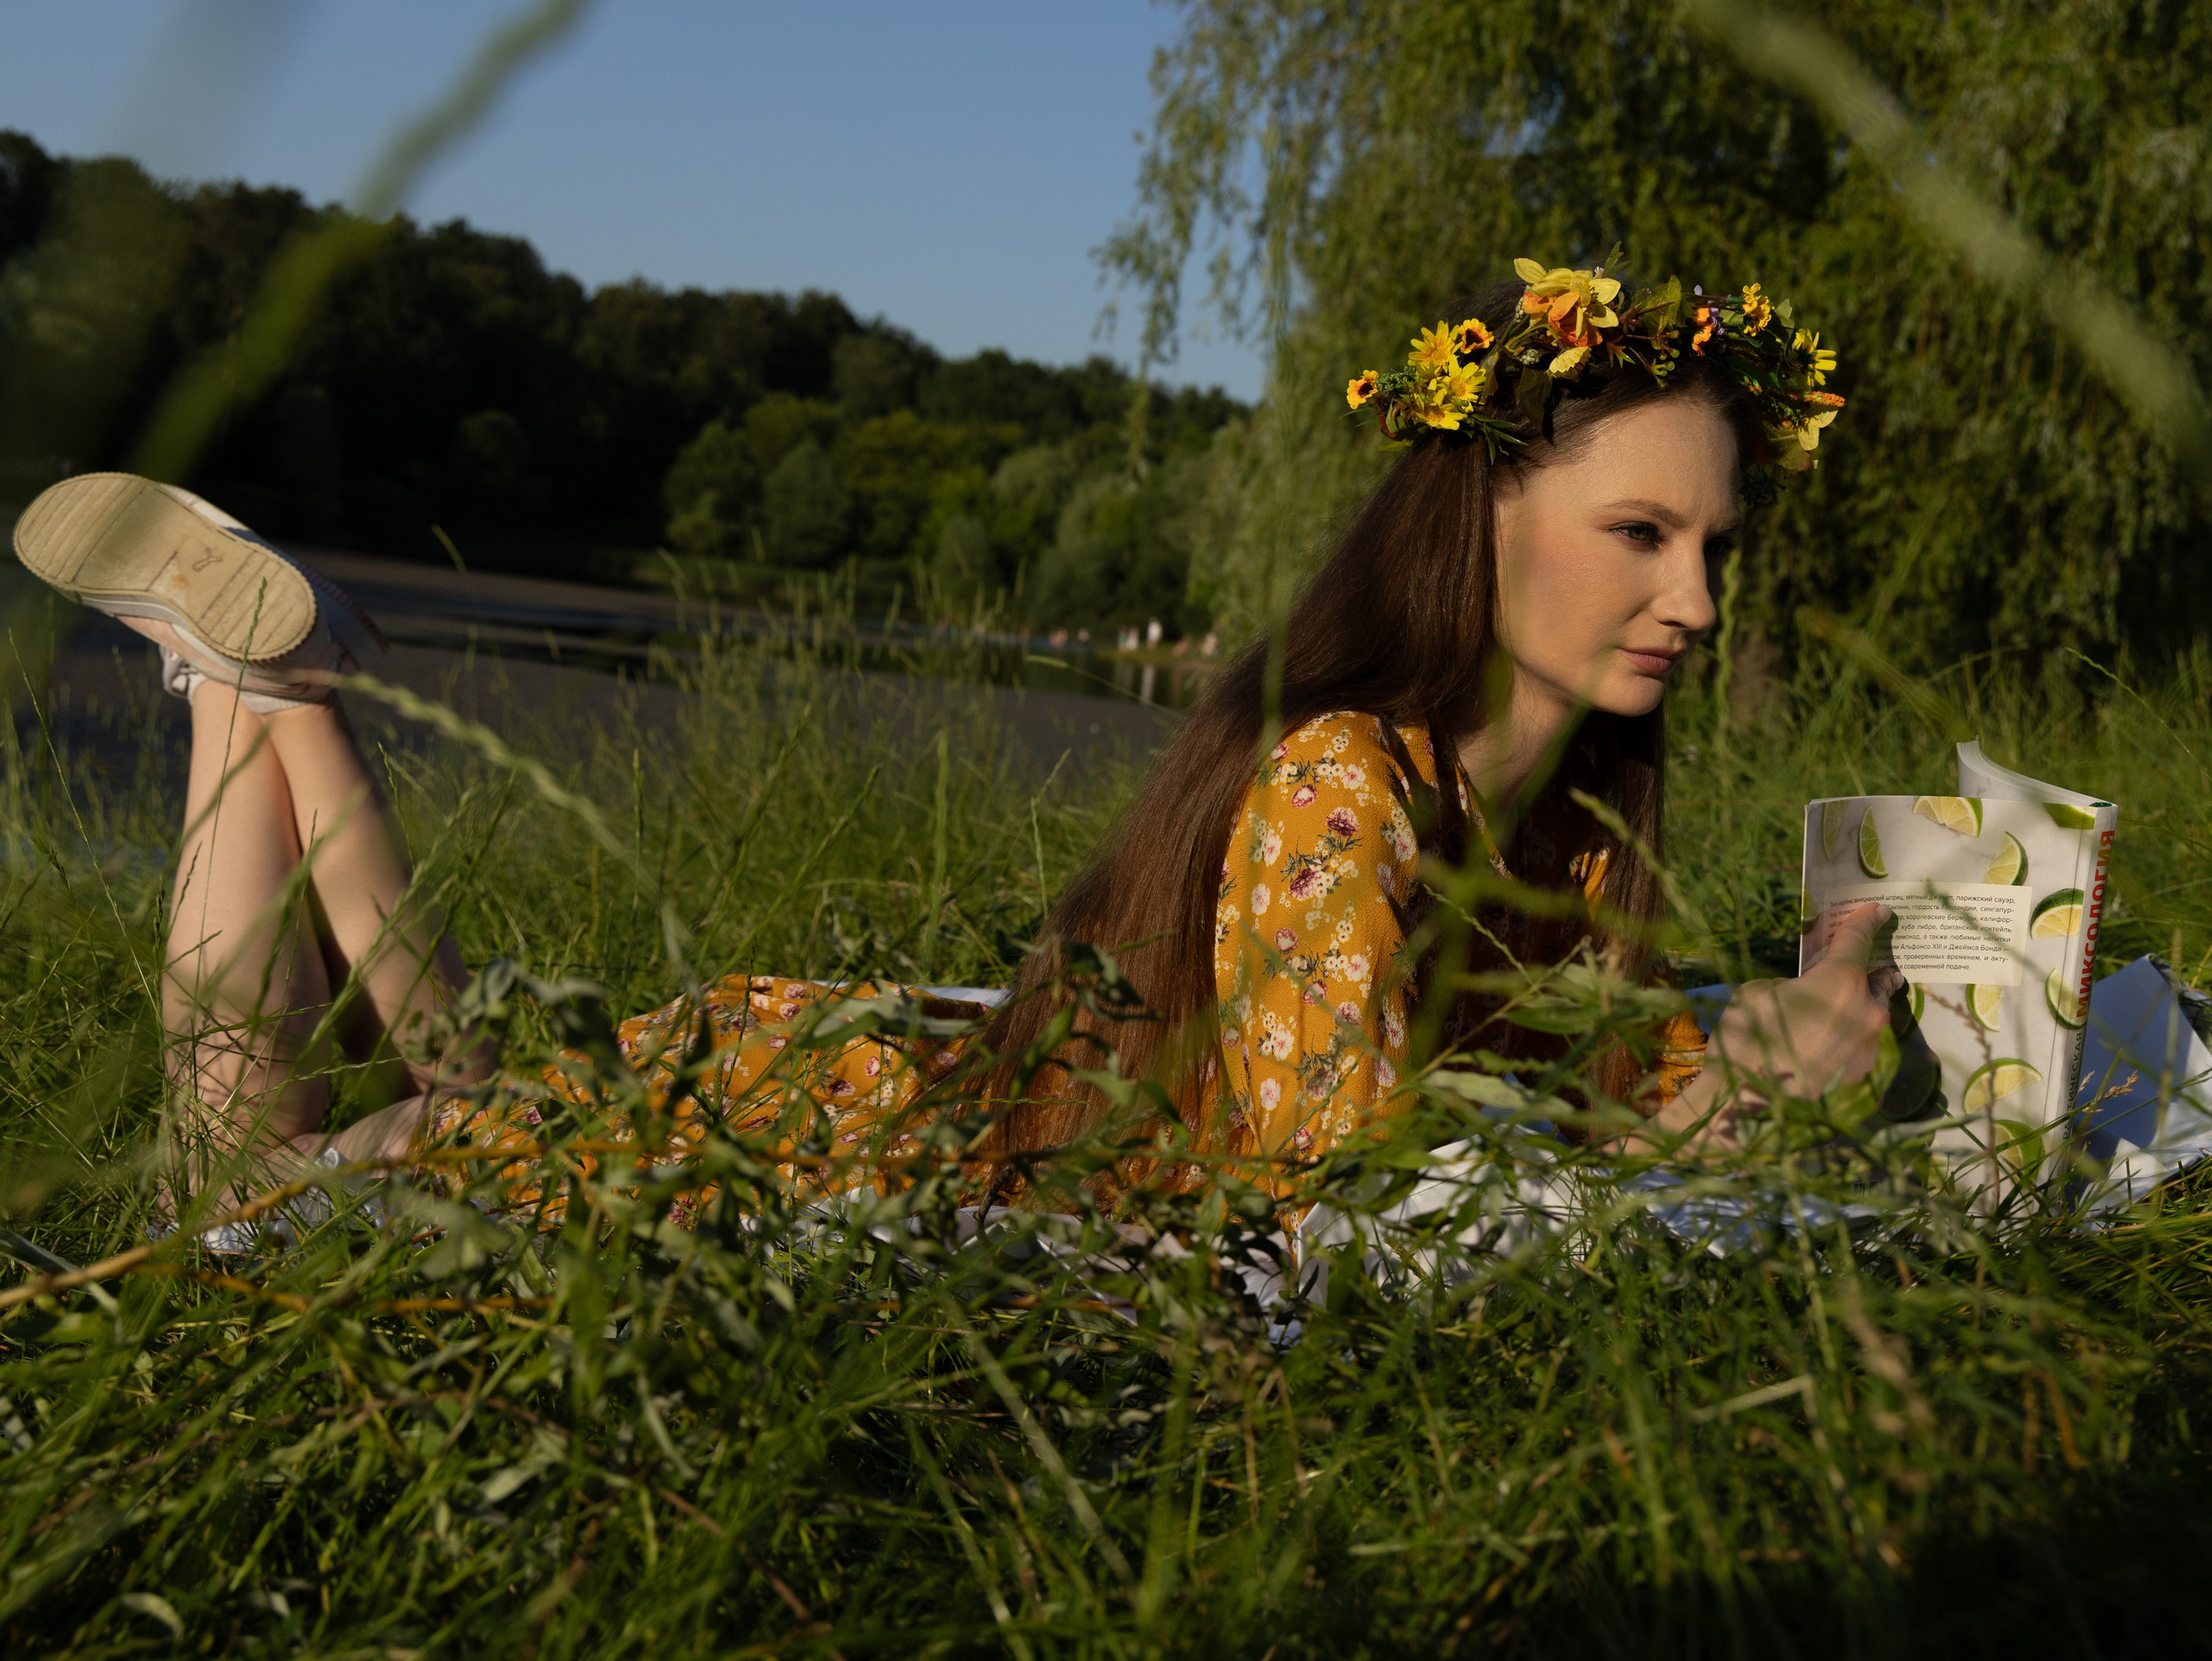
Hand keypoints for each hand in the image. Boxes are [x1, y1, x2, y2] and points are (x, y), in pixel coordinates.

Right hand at [1636, 902, 1891, 1152]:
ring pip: (1874, 1016)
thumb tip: (1808, 991)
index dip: (1867, 920)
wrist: (1746, 1103)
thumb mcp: (1759, 991)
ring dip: (1860, 1008)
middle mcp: (1867, 1011)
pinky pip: (1863, 1045)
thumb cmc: (1746, 1038)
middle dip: (1870, 971)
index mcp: (1840, 981)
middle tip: (1854, 970)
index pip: (1859, 940)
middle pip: (1879, 980)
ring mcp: (1870, 1047)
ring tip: (1839, 1012)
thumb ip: (1795, 983)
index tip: (1879, 910)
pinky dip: (1849, 1038)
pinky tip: (1826, 1045)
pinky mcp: (1863, 1075)